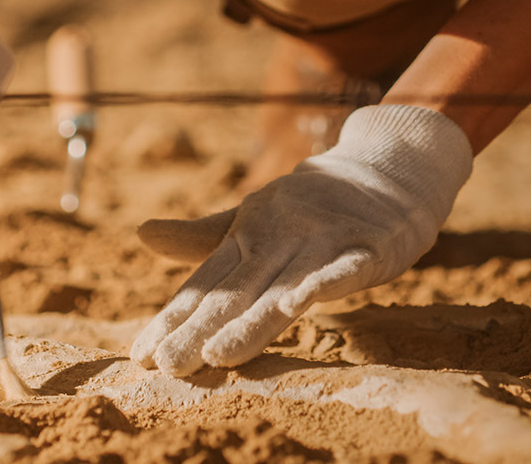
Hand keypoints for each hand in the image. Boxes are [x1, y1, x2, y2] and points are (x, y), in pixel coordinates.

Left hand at [129, 105, 472, 374]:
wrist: (390, 164)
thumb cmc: (315, 202)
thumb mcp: (255, 217)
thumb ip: (203, 237)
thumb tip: (140, 234)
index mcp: (249, 233)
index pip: (206, 284)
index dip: (174, 318)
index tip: (141, 355)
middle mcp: (280, 235)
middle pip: (237, 291)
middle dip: (201, 330)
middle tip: (167, 366)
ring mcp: (324, 239)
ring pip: (284, 287)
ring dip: (252, 321)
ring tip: (217, 355)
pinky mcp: (369, 244)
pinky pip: (345, 267)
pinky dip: (323, 283)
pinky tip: (297, 306)